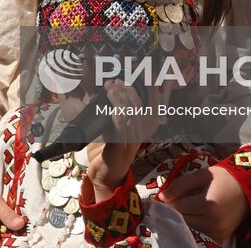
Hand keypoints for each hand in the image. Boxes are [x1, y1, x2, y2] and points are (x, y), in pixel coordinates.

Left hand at [84, 81, 158, 201]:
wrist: (105, 176)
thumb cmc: (107, 150)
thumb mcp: (109, 127)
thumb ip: (109, 111)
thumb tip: (102, 91)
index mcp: (140, 126)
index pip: (148, 103)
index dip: (147, 89)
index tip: (139, 75)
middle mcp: (139, 133)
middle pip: (139, 107)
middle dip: (127, 90)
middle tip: (116, 81)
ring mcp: (132, 142)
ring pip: (131, 116)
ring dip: (120, 100)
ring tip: (111, 89)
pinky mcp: (122, 150)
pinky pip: (122, 131)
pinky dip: (118, 119)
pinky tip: (113, 110)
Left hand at [159, 164, 246, 243]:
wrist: (248, 187)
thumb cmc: (224, 178)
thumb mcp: (202, 175)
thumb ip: (180, 184)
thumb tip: (162, 196)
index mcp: (207, 205)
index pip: (177, 206)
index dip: (170, 199)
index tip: (169, 194)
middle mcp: (213, 222)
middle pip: (182, 219)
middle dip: (177, 209)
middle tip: (179, 199)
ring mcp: (217, 232)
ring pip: (189, 227)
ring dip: (186, 218)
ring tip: (191, 205)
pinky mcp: (220, 237)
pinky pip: (200, 232)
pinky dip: (195, 224)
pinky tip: (198, 214)